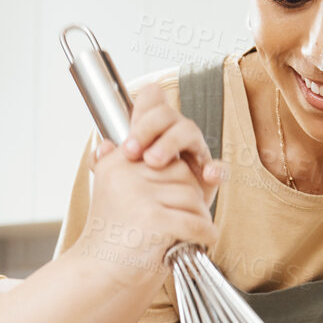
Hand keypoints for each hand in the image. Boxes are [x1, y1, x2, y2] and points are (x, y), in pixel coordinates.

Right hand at [75, 89, 220, 283]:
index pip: (155, 127)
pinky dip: (205, 235)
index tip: (167, 150)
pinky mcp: (154, 219)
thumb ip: (137, 152)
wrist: (98, 274)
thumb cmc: (113, 235)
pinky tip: (199, 242)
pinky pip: (197, 222)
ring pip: (193, 196)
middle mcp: (126, 171)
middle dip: (189, 195)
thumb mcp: (118, 187)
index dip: (168, 133)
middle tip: (179, 216)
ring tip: (183, 234)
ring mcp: (140, 194)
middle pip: (183, 172)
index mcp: (117, 161)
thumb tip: (150, 94)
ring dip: (197, 218)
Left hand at [114, 87, 221, 210]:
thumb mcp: (123, 176)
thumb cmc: (141, 192)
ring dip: (170, 143)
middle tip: (131, 152)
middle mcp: (175, 135)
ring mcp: (195, 152)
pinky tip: (206, 176)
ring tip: (153, 162)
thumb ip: (109, 162)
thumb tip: (103, 148)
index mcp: (154, 130)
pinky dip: (215, 168)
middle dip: (147, 129)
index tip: (125, 138)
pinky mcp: (210, 175)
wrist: (162, 222)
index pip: (152, 101)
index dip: (140, 109)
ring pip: (189, 132)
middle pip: (167, 114)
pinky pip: (219, 165)